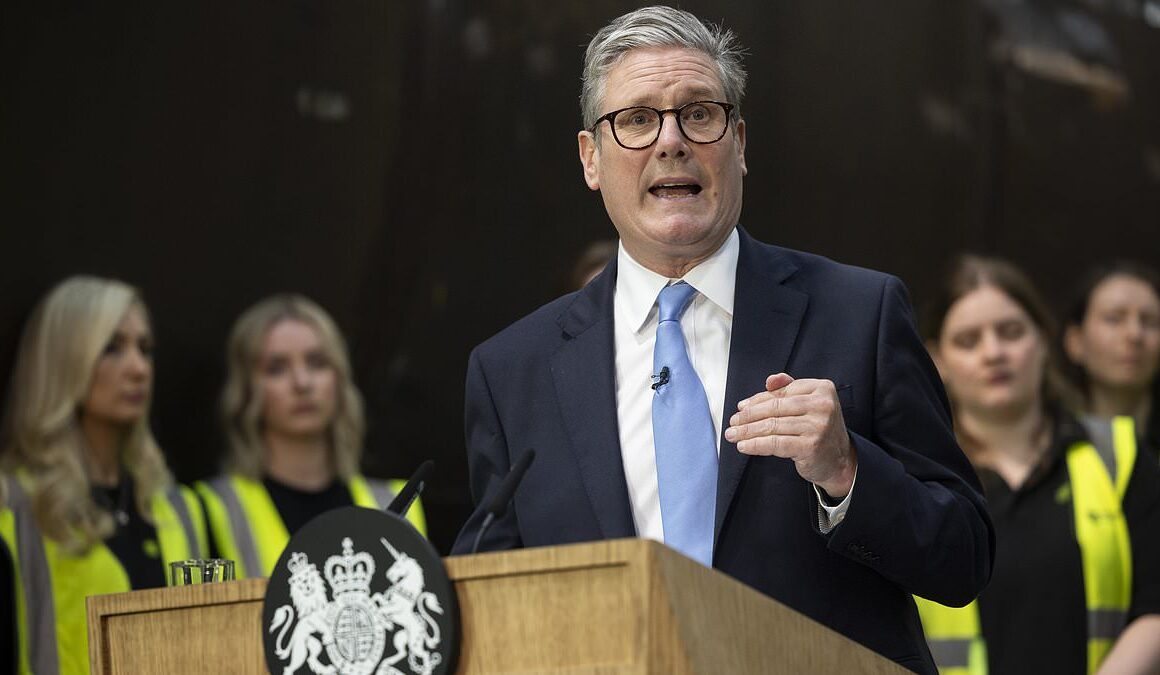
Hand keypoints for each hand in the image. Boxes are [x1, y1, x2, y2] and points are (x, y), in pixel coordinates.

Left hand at [724, 373, 856, 498]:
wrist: (840, 460)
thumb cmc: (819, 429)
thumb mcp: (810, 404)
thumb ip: (790, 389)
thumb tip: (769, 380)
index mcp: (822, 388)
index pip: (782, 392)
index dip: (757, 400)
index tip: (742, 407)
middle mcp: (822, 405)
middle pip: (775, 408)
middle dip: (749, 416)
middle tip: (733, 422)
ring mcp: (818, 426)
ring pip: (772, 426)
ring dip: (747, 431)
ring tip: (733, 434)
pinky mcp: (811, 446)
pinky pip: (775, 443)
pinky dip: (756, 444)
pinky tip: (744, 446)